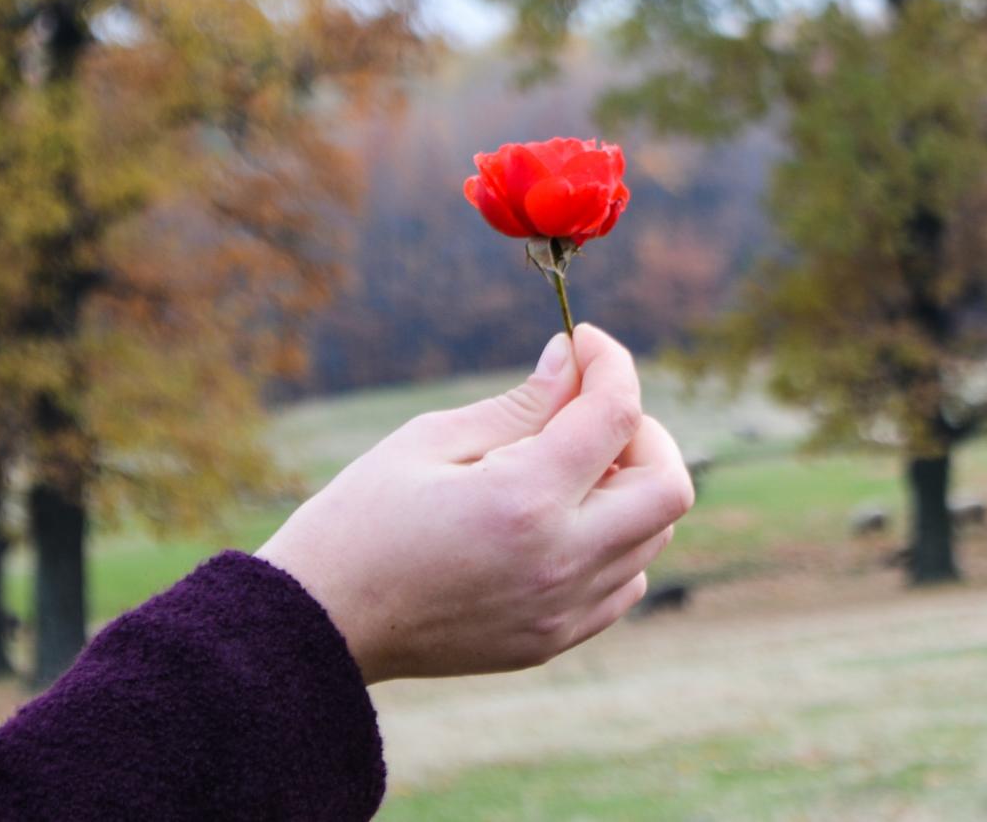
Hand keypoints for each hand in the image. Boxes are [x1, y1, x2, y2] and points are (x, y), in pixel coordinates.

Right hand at [256, 324, 693, 683]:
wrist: (317, 627)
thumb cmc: (361, 521)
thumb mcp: (433, 440)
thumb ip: (521, 404)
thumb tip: (575, 360)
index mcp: (526, 500)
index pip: (618, 413)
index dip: (611, 362)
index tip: (586, 345)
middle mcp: (561, 561)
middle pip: (669, 485)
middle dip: (643, 432)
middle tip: (588, 414)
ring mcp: (562, 610)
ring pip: (654, 535)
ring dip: (629, 487)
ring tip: (565, 468)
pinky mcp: (552, 641)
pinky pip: (625, 582)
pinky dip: (616, 541)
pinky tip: (560, 521)